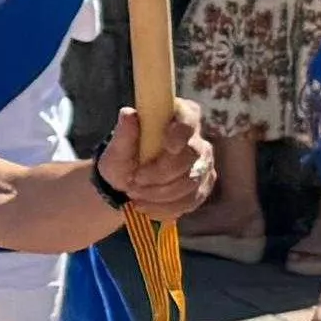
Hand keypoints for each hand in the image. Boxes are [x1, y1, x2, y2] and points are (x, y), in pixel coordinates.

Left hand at [102, 104, 212, 218]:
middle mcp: (196, 139)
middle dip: (161, 172)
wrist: (126, 186)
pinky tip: (145, 206)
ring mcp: (203, 164)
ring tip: (134, 194)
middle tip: (134, 180)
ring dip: (159, 193)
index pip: (189, 119)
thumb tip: (128, 114)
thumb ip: (124, 133)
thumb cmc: (123, 160)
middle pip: (191, 155)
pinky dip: (165, 207)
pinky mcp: (203, 187)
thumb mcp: (117, 148)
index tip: (169, 146)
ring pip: (191, 181)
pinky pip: (190, 200)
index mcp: (177, 118)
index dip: (182, 132)